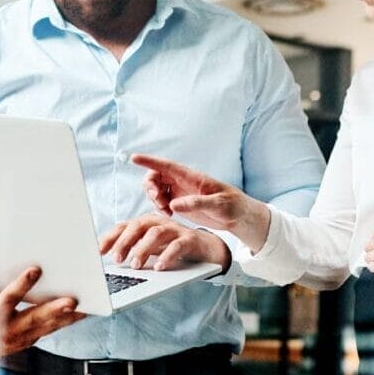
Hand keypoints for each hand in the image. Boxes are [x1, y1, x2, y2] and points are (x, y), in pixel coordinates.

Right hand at [0, 259, 85, 357]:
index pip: (7, 301)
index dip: (21, 286)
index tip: (35, 269)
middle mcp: (8, 330)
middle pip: (33, 319)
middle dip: (53, 310)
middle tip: (71, 300)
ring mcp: (21, 338)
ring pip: (47, 326)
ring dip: (67, 317)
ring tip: (86, 305)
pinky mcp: (31, 339)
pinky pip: (50, 329)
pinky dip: (66, 321)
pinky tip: (83, 311)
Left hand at [98, 214, 230, 271]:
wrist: (208, 249)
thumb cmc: (174, 248)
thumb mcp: (152, 248)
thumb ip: (134, 249)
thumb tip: (111, 259)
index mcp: (146, 224)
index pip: (124, 226)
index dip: (110, 237)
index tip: (98, 252)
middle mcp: (159, 222)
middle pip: (138, 226)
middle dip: (124, 242)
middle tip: (116, 259)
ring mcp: (175, 229)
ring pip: (156, 233)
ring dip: (143, 249)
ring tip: (136, 265)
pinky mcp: (190, 239)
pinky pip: (177, 245)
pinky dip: (167, 255)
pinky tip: (159, 267)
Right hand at [130, 153, 270, 250]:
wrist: (239, 216)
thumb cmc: (233, 206)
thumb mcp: (218, 205)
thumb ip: (196, 203)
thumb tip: (174, 204)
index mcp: (192, 176)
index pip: (166, 165)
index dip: (149, 161)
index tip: (134, 158)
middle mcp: (183, 182)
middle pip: (156, 177)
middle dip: (150, 187)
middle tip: (159, 201)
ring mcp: (181, 192)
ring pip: (157, 189)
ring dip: (154, 199)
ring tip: (166, 212)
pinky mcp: (181, 204)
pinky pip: (161, 201)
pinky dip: (159, 207)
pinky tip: (169, 216)